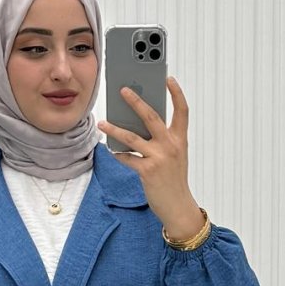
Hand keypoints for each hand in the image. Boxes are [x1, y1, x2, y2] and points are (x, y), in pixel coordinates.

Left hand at [97, 77, 204, 239]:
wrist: (178, 207)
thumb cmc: (174, 180)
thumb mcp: (174, 156)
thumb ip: (162, 140)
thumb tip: (139, 127)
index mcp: (180, 139)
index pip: (182, 111)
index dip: (176, 93)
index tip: (168, 78)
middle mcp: (171, 145)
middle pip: (151, 116)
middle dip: (136, 101)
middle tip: (123, 89)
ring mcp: (159, 158)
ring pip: (132, 137)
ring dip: (115, 128)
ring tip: (102, 122)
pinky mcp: (147, 171)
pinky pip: (127, 158)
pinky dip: (119, 154)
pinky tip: (112, 150)